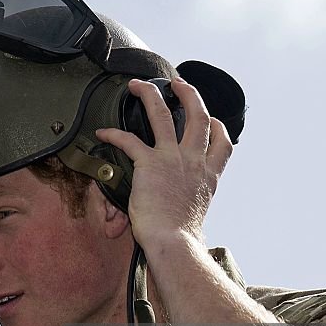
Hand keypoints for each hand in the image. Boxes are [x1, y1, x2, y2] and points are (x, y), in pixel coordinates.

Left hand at [96, 77, 232, 251]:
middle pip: (199, 116)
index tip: (212, 119)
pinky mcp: (149, 163)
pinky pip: (128, 140)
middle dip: (189, 94)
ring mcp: (173, 159)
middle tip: (178, 83)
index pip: (223, 142)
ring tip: (139, 85)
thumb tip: (182, 204)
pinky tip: (103, 132)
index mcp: (209, 175)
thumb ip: (190, 199)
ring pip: (164, 114)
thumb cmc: (181, 236)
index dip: (218, 126)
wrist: (174, 241)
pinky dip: (113, 134)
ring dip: (150, 94)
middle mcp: (194, 161)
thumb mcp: (196, 213)